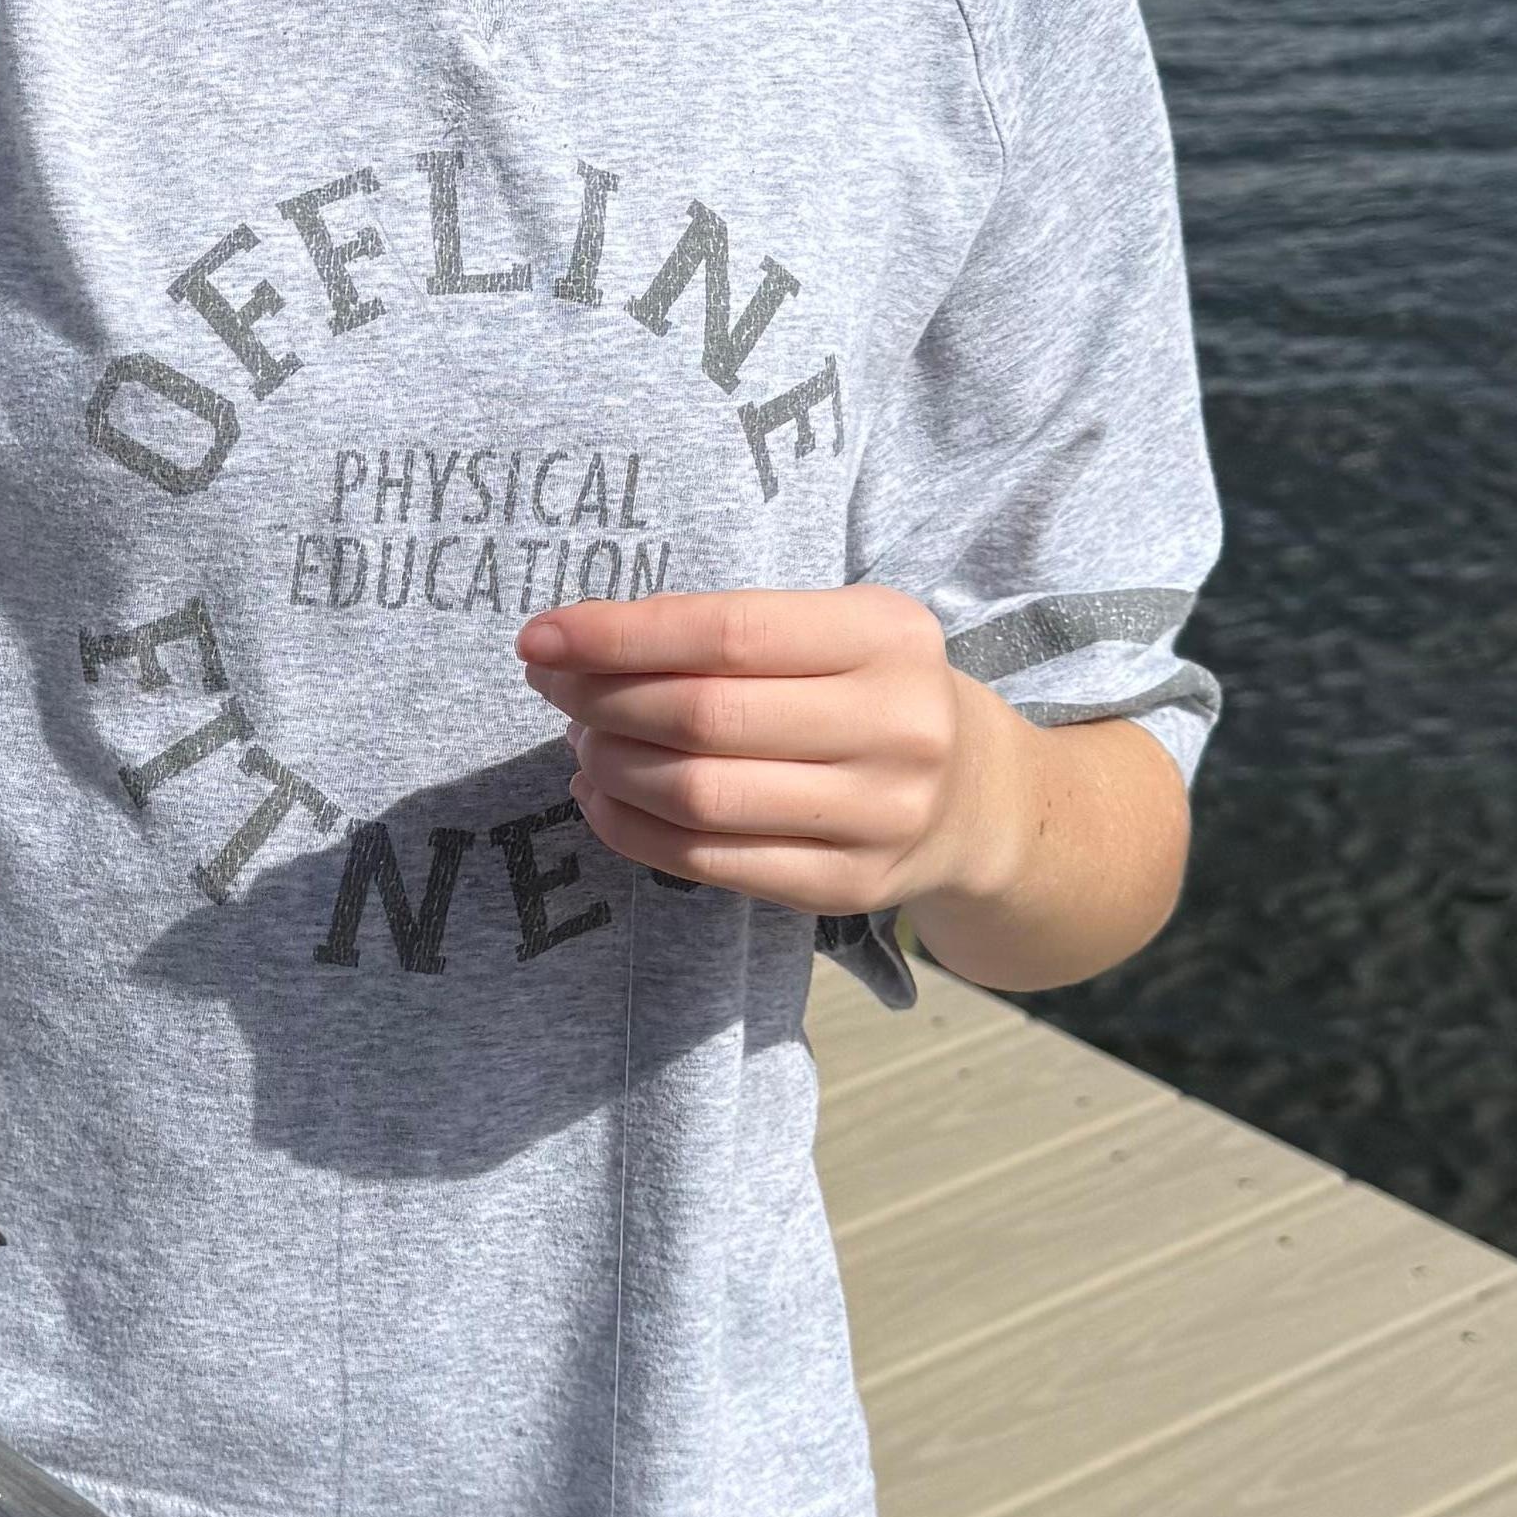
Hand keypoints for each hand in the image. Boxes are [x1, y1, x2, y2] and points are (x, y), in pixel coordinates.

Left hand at [516, 580, 1019, 918]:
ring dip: (611, 768)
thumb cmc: (872, 693)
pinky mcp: (849, 887)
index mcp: (887, 635)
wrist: (976, 798)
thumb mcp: (834, 631)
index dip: (618, 636)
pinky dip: (633, 831)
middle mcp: (896, 726)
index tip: (540, 637)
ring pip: (700, 796)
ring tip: (584, 744)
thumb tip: (577, 648)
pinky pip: (711, 862)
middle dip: (603, 702)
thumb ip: (728, 630)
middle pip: (704, 717)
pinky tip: (603, 801)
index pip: (726, 633)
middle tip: (556, 691)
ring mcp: (879, 816)